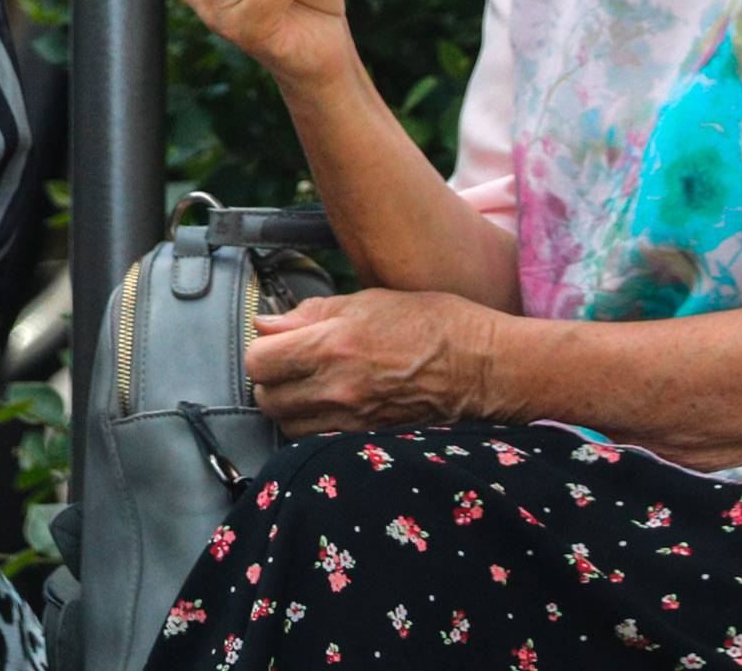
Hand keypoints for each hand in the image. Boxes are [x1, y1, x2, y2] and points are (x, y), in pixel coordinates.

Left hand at [244, 289, 503, 437]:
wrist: (482, 365)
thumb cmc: (433, 323)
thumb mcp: (369, 301)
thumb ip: (311, 314)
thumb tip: (266, 323)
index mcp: (333, 344)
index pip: (259, 361)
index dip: (261, 350)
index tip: (274, 343)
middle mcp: (338, 387)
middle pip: (266, 398)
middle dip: (270, 380)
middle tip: (288, 365)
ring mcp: (353, 418)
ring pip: (288, 425)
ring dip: (289, 407)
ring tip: (309, 386)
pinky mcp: (369, 438)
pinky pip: (320, 440)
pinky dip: (314, 426)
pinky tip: (330, 407)